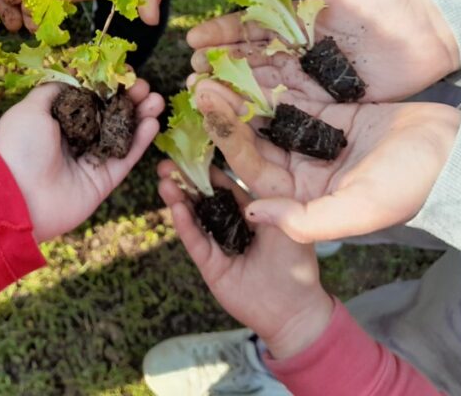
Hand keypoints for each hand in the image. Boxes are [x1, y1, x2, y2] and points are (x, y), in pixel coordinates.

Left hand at [0, 79, 164, 241]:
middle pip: (109, 114)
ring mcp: (91, 159)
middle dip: (129, 98)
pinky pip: (126, 157)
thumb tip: (72, 76)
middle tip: (145, 86)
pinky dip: (141, 141)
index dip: (108, 84)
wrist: (17, 196)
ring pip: (122, 134)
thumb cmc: (20, 147)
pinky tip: (153, 123)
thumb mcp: (30, 109)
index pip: (89, 97)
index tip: (125, 71)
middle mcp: (76, 138)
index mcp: (57, 119)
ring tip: (157, 100)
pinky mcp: (103, 180)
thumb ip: (53, 90)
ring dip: (141, 116)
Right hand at [158, 164, 334, 358]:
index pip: (224, 186)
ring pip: (193, 217)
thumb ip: (265, 198)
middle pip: (202, 199)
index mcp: (248, 213)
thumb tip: (243, 171)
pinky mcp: (210, 265)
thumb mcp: (285, 222)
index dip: (206, 170)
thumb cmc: (296, 264)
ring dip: (178, 199)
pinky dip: (185, 225)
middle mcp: (229, 226)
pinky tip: (176, 208)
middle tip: (166, 164)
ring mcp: (217, 245)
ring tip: (164, 181)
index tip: (190, 152)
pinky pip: (195, 241)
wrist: (295, 309)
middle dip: (183, 181)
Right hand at [187, 0, 459, 101]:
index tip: (194, 40)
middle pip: (244, 59)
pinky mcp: (324, 103)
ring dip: (230, 90)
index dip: (219, 33)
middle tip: (192, 73)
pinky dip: (260, 112)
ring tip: (204, 94)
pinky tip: (238, 115)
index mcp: (289, 18)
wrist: (430, 28)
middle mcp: (291, 50)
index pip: (245, 26)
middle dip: (215, 65)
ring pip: (259, 85)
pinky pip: (287, 107)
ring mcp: (306, 78)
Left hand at [190, 78, 459, 242]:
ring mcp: (311, 141)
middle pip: (252, 136)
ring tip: (214, 61)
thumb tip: (254, 213)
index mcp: (299, 196)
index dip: (225, 133)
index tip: (204, 102)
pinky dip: (270, 77)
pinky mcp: (326, 115)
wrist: (453, 154)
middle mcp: (299, 170)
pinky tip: (248, 54)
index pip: (250, 164)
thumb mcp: (359, 209)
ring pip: (266, 112)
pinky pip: (291, 95)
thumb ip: (306, 221)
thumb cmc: (411, 185)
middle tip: (197, 76)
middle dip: (225, 107)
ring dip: (241, 89)